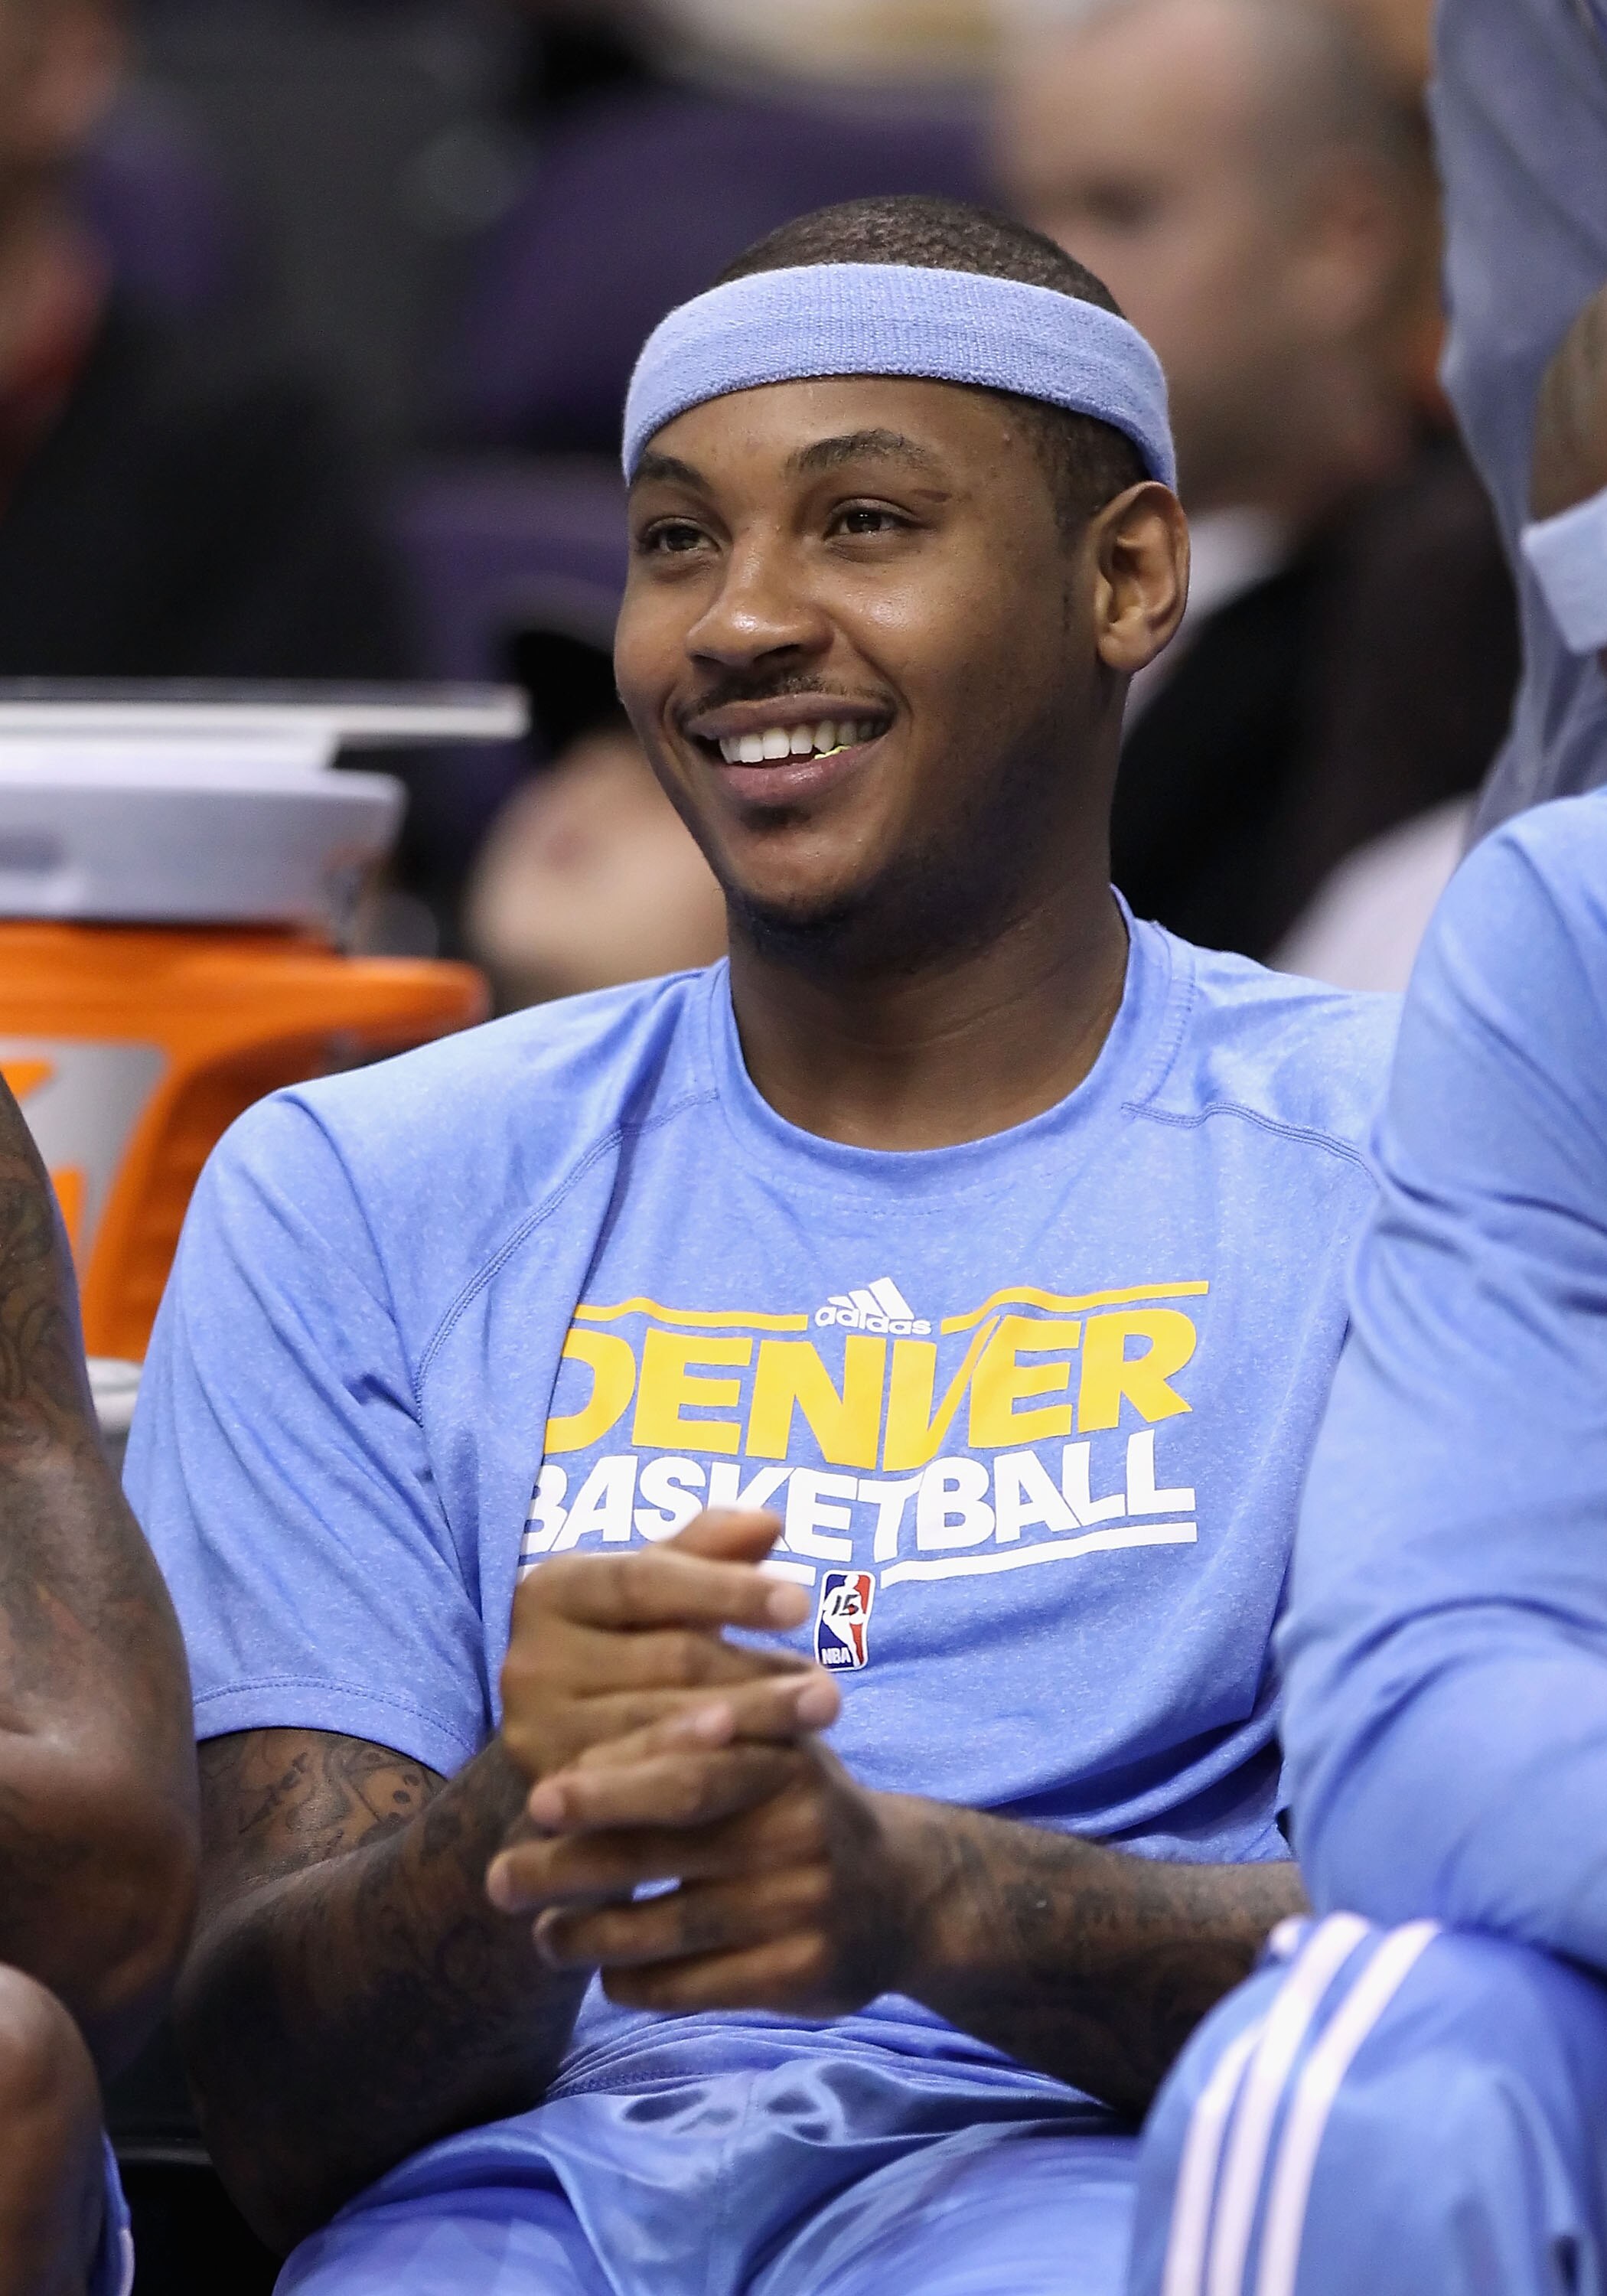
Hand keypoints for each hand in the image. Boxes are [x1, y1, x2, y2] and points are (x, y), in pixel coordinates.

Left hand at [485, 1704, 929, 2017]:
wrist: (906, 1892)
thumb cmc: (797, 1804)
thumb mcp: (767, 1748)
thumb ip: (685, 1736)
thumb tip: (562, 1745)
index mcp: (782, 1756)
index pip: (683, 1767)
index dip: (606, 1783)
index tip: (534, 1798)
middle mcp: (798, 1825)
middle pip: (664, 1844)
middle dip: (572, 1862)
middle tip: (501, 1879)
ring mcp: (805, 1903)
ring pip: (670, 1926)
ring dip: (589, 1935)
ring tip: (541, 1937)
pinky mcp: (805, 1974)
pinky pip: (698, 1986)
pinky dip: (639, 1984)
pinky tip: (606, 1976)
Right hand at [500, 1508, 834, 1785]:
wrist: (565, 1751)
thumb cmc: (628, 1647)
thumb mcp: (657, 1594)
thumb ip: (706, 1552)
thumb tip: (768, 1521)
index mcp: (548, 1590)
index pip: (645, 1580)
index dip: (726, 1590)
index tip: (803, 1603)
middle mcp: (527, 1661)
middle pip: (668, 1658)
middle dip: (759, 1669)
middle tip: (833, 1684)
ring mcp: (537, 1736)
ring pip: (668, 1727)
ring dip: (756, 1722)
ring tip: (821, 1712)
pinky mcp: (560, 1801)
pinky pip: (654, 1790)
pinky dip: (722, 1773)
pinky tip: (779, 1766)